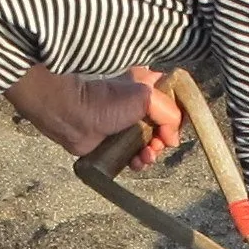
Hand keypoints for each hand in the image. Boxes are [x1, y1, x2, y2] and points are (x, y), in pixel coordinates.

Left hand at [9, 65, 181, 165]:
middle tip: (156, 145)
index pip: (175, 104)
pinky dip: (139, 161)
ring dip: (152, 153)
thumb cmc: (106, 101)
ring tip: (145, 156)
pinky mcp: (117, 143)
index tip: (171, 130)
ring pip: (152, 144)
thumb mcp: (147, 99)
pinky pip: (136, 156)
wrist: (72, 116)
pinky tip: (136, 162)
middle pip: (165, 127)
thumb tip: (172, 138)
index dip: (177, 120)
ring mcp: (128, 124)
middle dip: (163, 140)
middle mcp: (140, 104)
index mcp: (149, 86)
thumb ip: (170, 114)